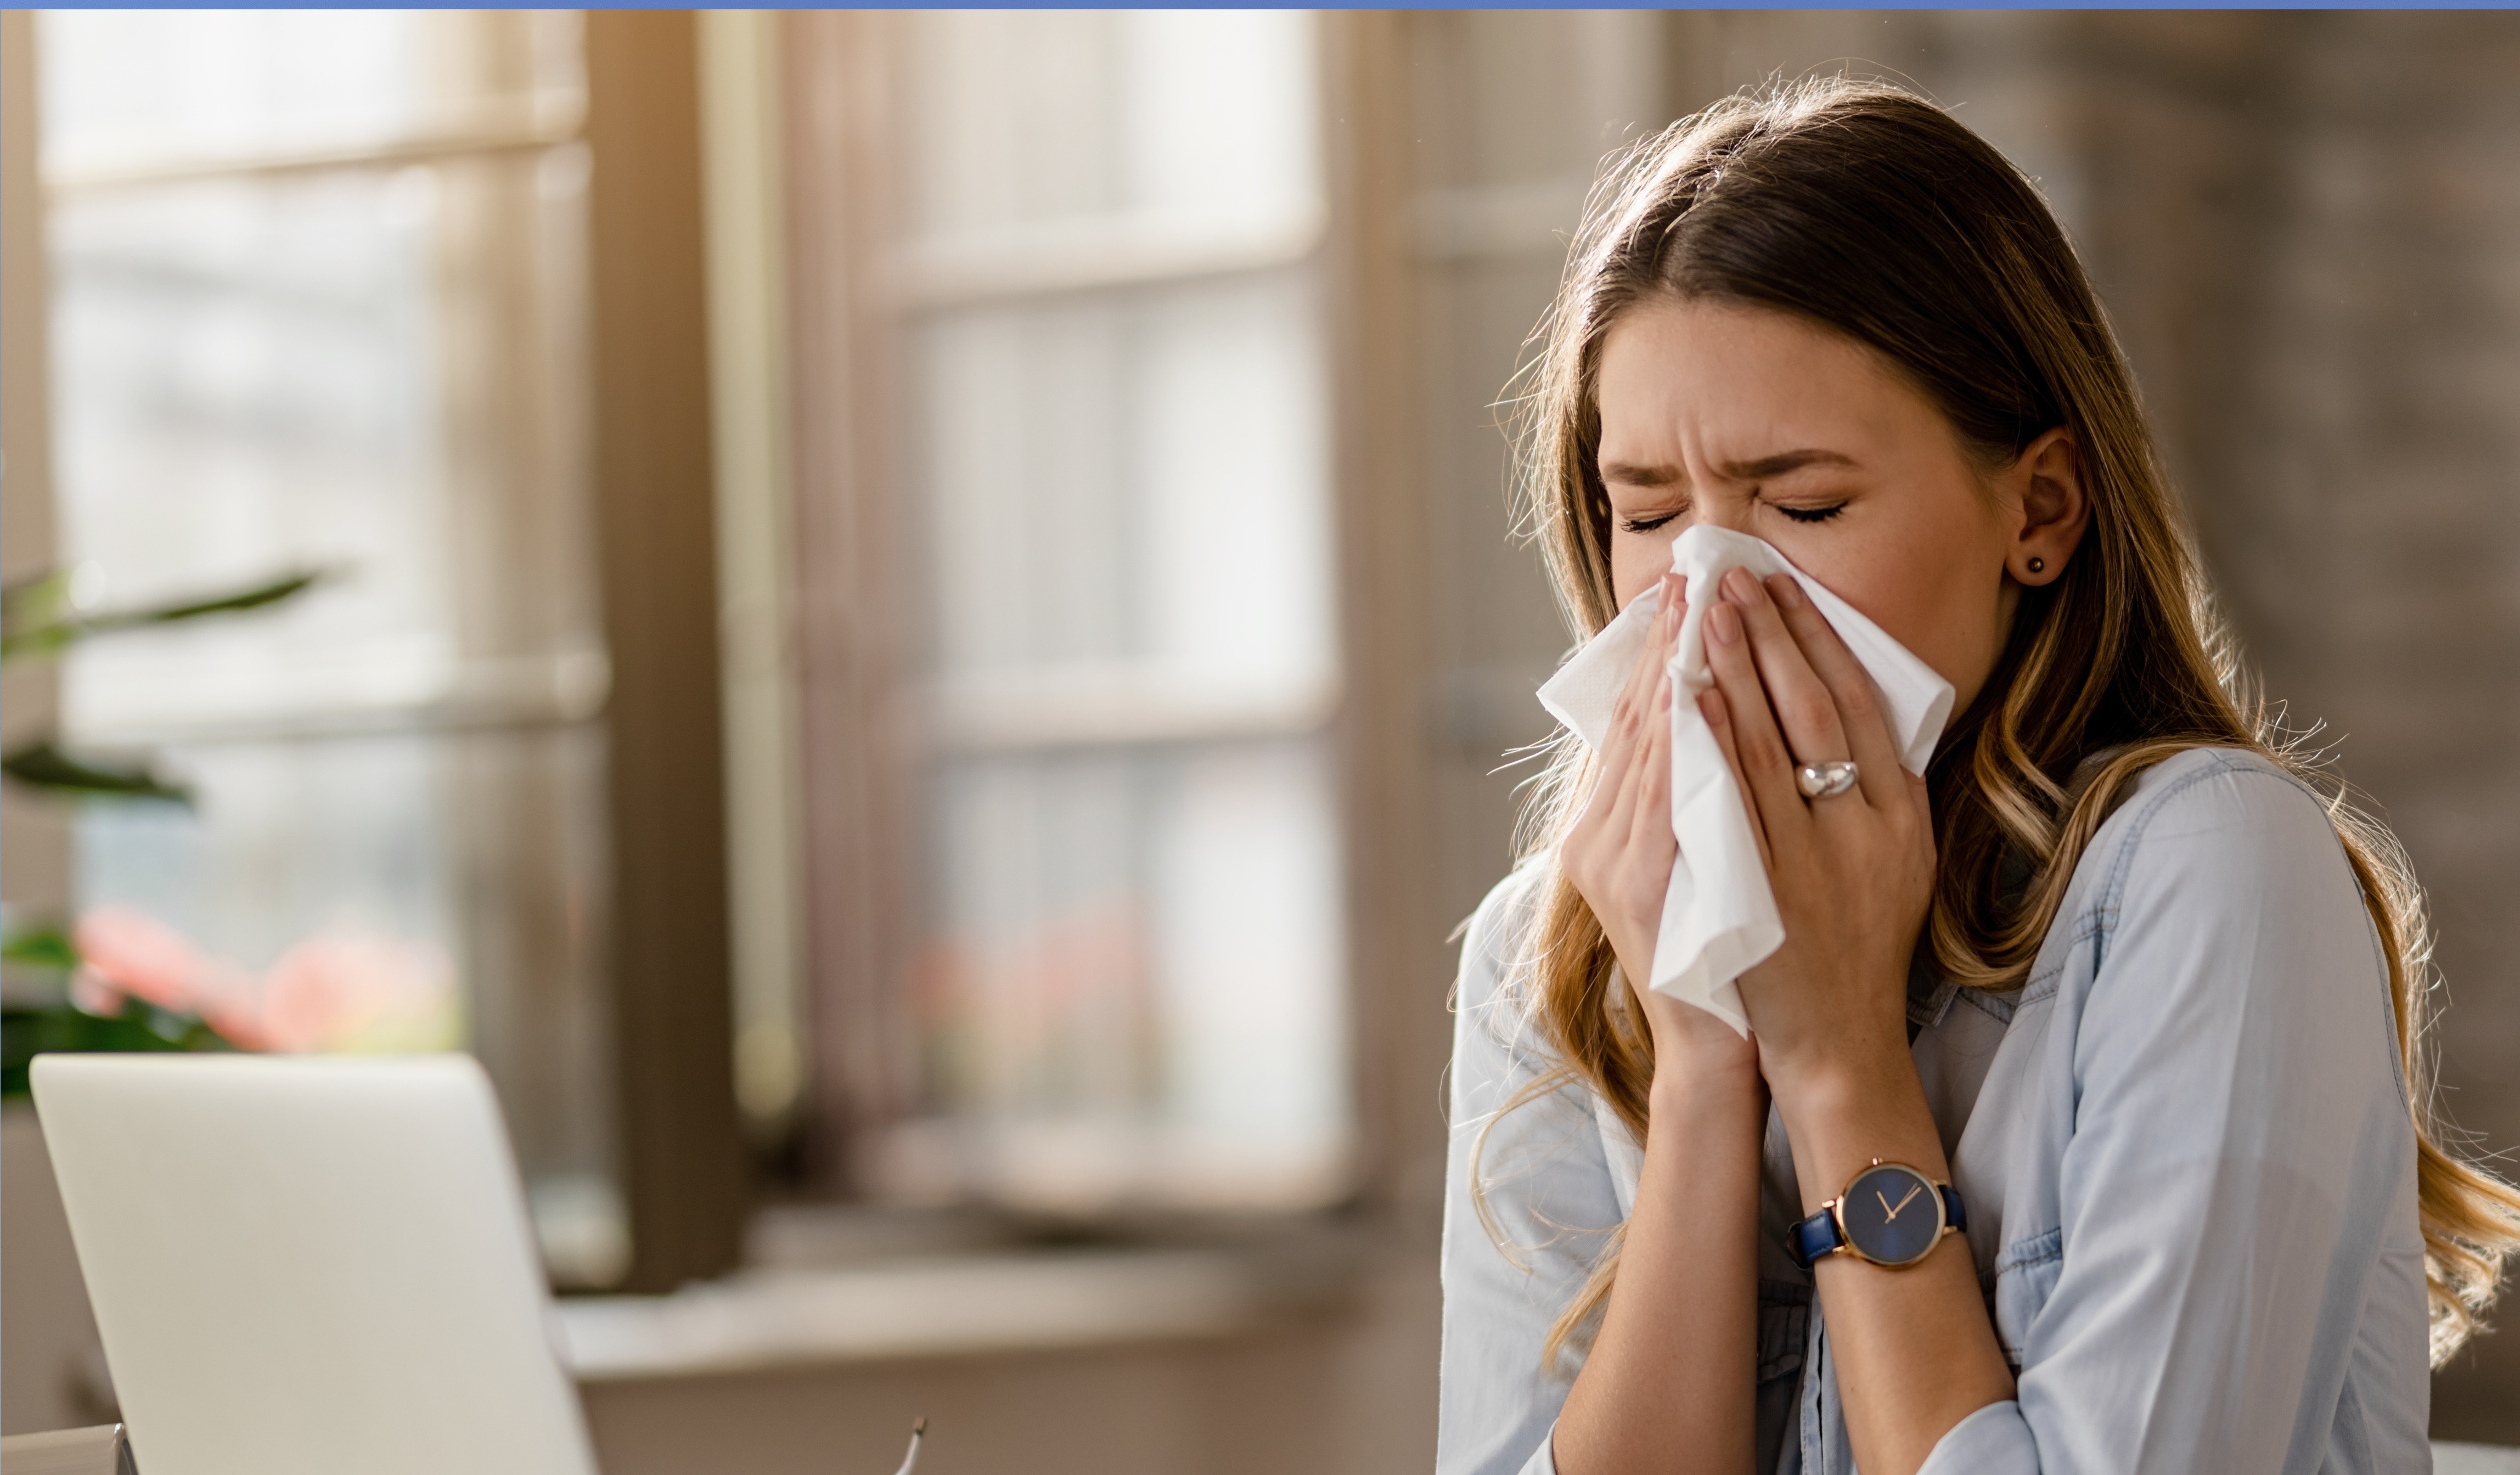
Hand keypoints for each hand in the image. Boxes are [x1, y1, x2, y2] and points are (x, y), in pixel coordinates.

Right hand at [1561, 572, 1758, 1087]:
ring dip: (1677, 673)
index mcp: (1605, 827)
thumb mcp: (1692, 861)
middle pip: (1636, 720)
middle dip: (1668, 642)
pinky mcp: (1641, 889)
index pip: (1635, 719)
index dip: (1659, 649)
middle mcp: (1597, 839)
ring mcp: (1615, 864)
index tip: (1685, 587)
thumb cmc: (1721, 948)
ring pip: (1648, 748)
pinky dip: (1686, 742)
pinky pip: (1667, 799)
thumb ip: (1687, 799)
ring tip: (1704, 609)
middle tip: (1695, 573)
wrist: (1720, 1041)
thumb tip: (1706, 719)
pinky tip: (1705, 694)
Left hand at [1695, 568, 1935, 1094]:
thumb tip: (1848, 706)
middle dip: (1770, 634)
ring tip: (1704, 611)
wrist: (1839, 1039)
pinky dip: (1715, 741)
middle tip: (1732, 575)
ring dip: (1735, 670)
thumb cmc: (1859, 942)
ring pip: (1771, 742)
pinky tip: (1692, 696)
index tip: (1782, 585)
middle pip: (1815, 706)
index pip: (1858, 701)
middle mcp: (1867, 827)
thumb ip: (1877, 789)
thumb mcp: (1896, 858)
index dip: (1818, 637)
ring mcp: (1815, 857)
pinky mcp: (1767, 888)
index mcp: (1903, 813)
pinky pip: (1736, 799)